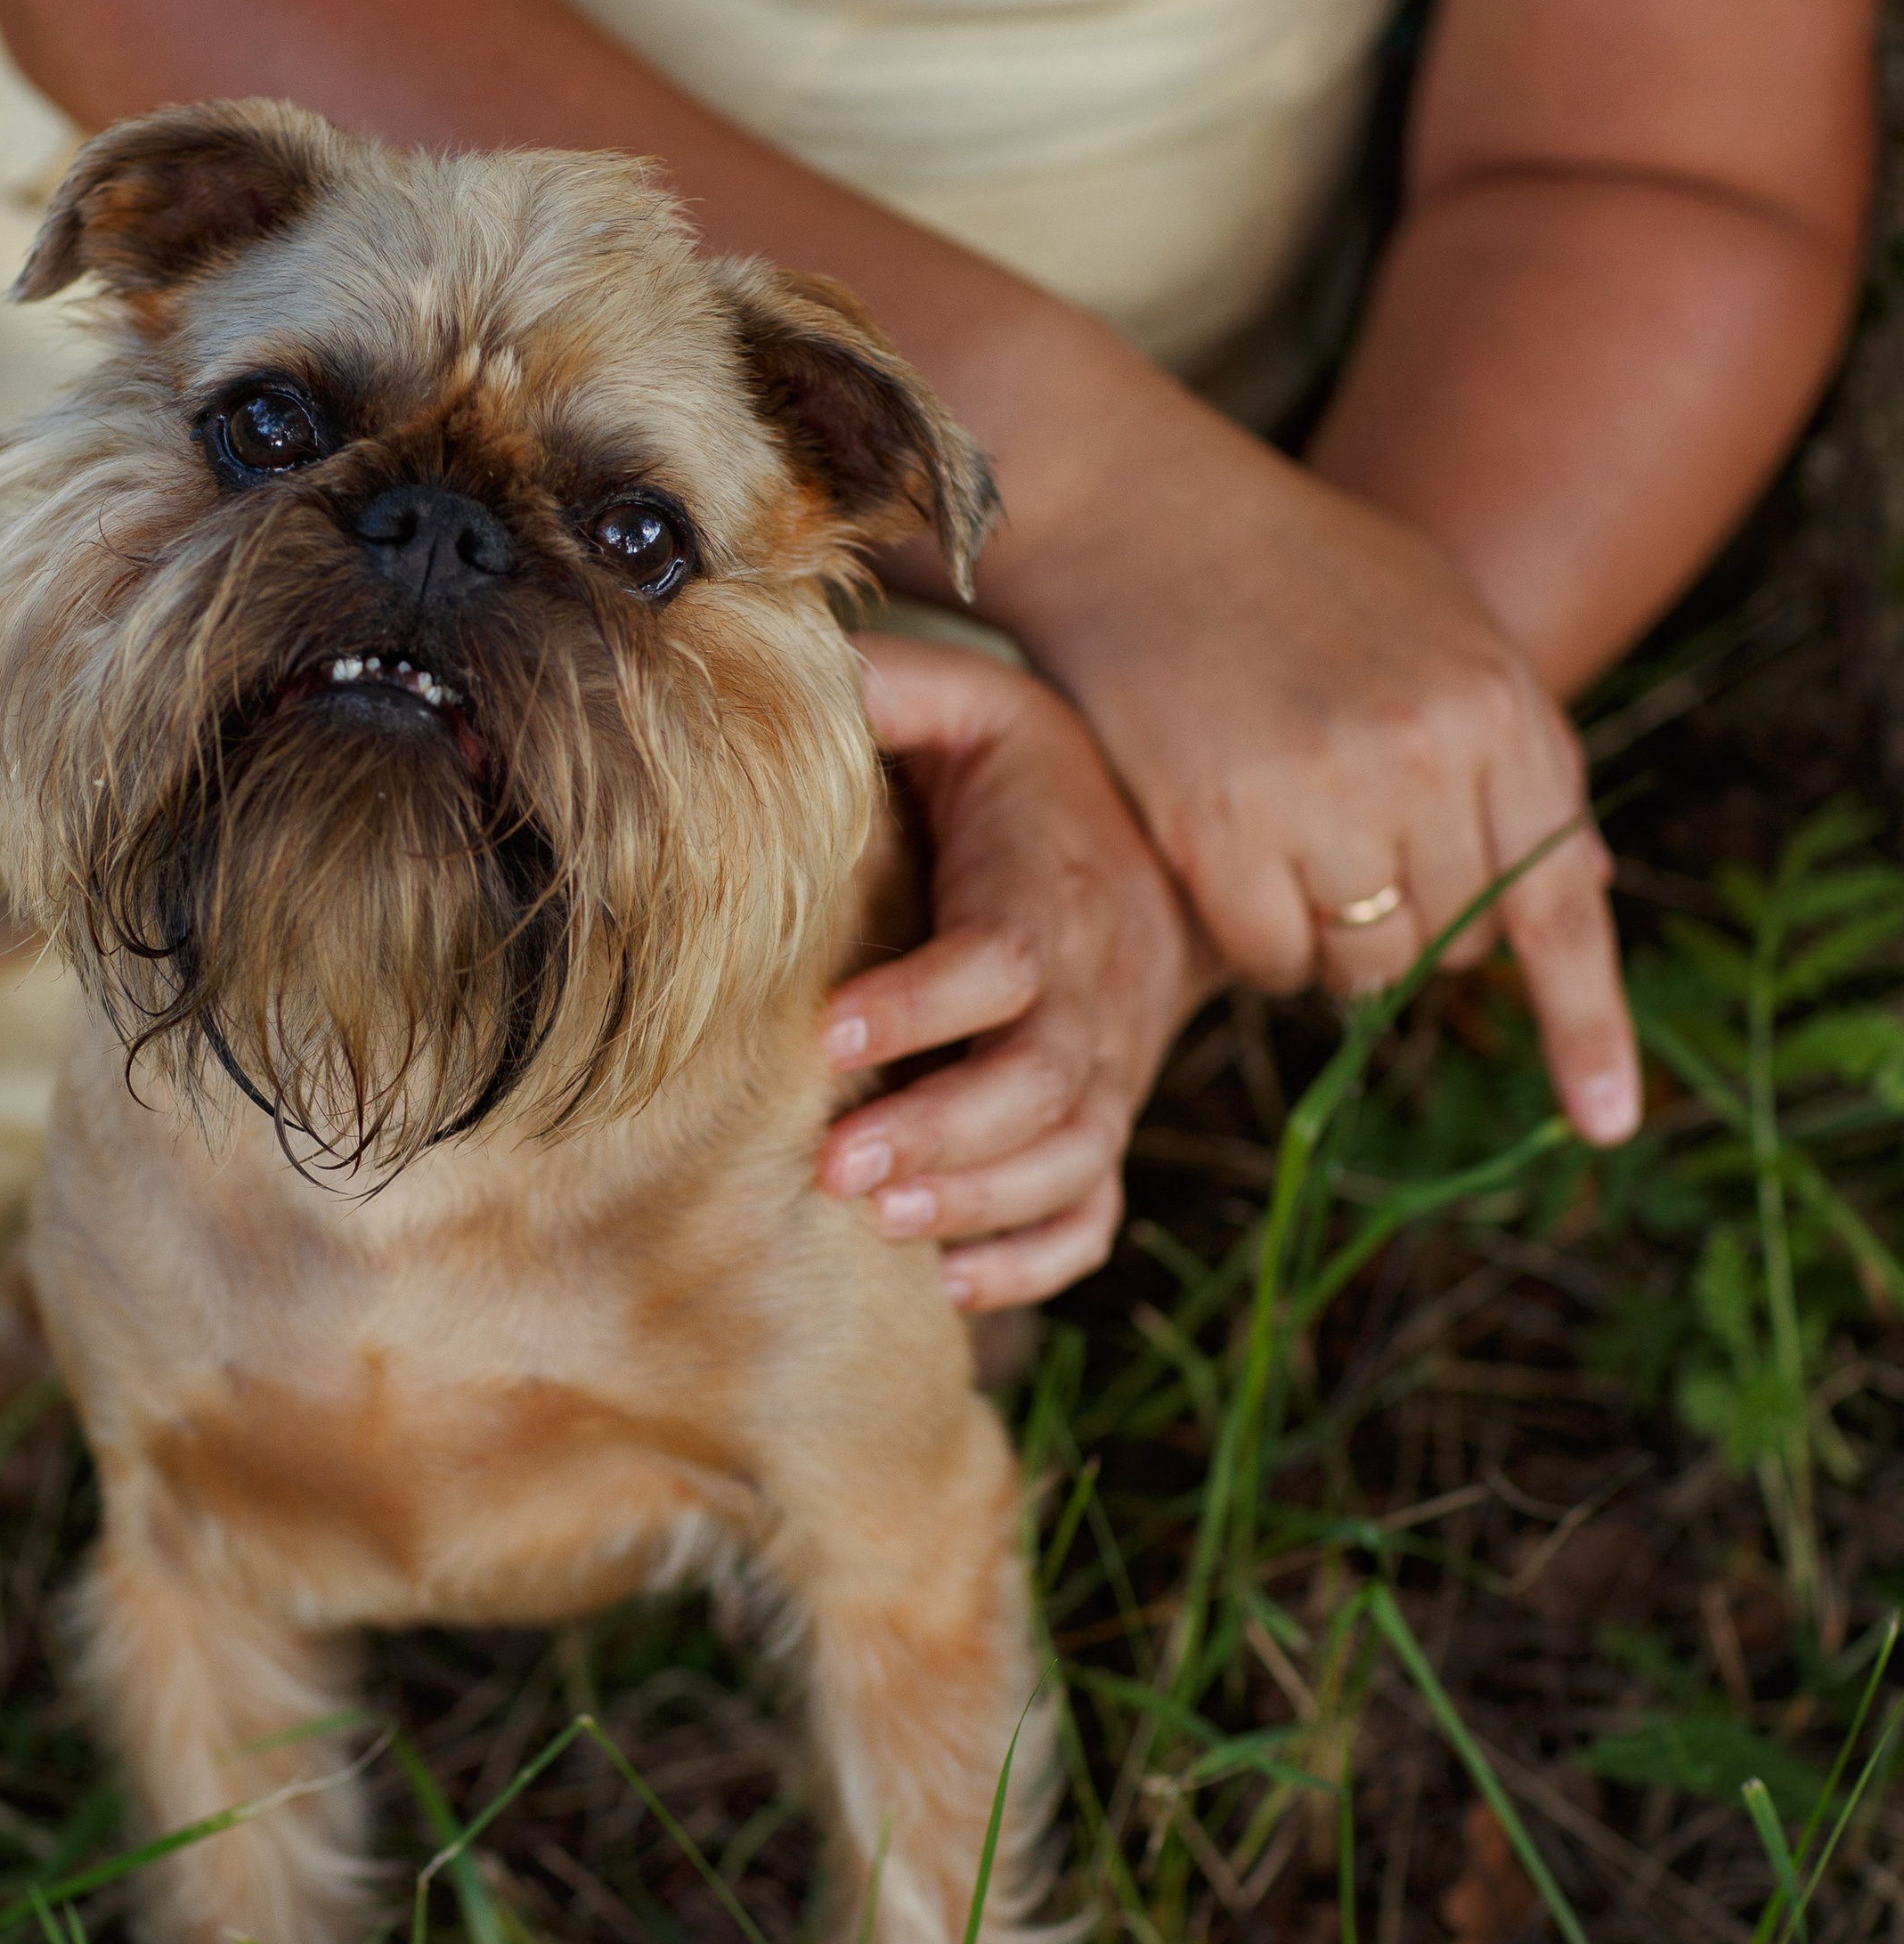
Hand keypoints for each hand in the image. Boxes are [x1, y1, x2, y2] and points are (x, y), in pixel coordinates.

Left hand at [816, 637, 1216, 1309]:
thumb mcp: (972, 710)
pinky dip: (1036, 1263)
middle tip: (837, 1166)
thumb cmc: (1026, 784)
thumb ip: (888, 689)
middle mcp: (1092, 1000)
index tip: (831, 1035)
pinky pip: (1092, 1217)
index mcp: (1048, 898)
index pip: (1002, 962)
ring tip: (883, 1224)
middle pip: (1040, 1085)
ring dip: (978, 1202)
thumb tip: (790, 659)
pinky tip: (954, 1285)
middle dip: (942, 1133)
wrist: (1154, 856)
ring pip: (1068, 1161)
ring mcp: (1107, 1077)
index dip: (925, 1004)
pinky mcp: (1104, 1129)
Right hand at [1023, 432, 1639, 1144]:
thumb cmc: (1293, 570)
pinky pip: (1269, 959)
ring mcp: (1319, 793)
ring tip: (1282, 844)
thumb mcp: (1442, 630)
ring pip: (1359, 968)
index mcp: (1496, 704)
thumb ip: (1512, 752)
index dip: (1586, 1024)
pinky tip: (1225, 856)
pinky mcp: (1215, 826)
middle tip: (1351, 855)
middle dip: (1412, 929)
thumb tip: (1584, 884)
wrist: (1139, 507)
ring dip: (1330, 942)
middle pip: (1451, 948)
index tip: (1603, 1122)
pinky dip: (1255, 938)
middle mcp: (1424, 754)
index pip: (1557, 899)